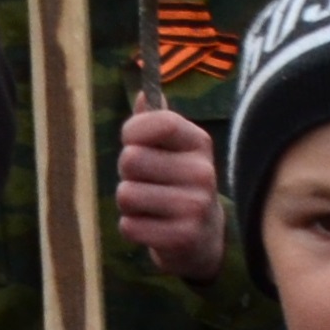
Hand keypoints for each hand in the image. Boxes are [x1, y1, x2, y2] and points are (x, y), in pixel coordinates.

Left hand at [113, 106, 223, 283]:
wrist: (202, 236)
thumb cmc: (175, 182)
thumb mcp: (170, 149)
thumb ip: (154, 121)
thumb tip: (143, 93)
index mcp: (199, 142)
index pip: (158, 122)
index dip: (133, 131)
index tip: (133, 142)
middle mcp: (203, 172)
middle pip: (131, 159)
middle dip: (127, 173)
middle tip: (146, 182)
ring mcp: (195, 206)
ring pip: (126, 194)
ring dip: (128, 203)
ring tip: (150, 206)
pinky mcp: (182, 237)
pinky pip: (129, 226)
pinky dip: (132, 227)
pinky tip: (153, 226)